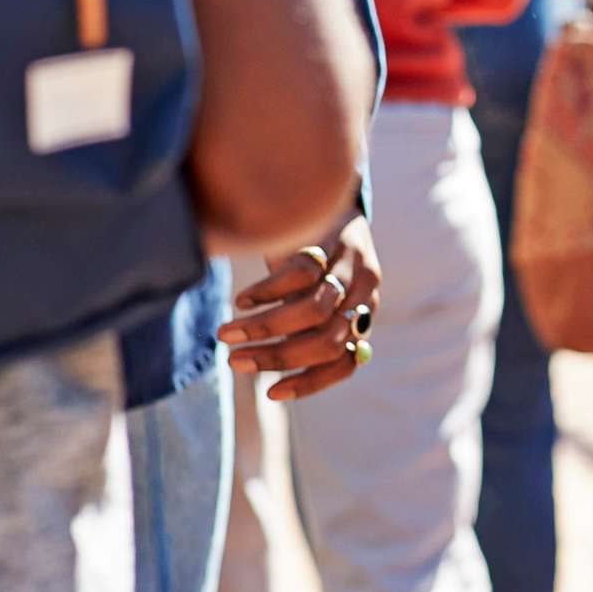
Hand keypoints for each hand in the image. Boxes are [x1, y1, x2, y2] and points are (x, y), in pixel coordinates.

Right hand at [220, 215, 383, 402]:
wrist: (330, 199)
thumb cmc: (316, 263)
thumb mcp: (314, 299)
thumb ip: (303, 329)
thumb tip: (260, 366)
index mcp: (361, 319)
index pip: (344, 364)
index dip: (309, 383)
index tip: (271, 392)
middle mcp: (365, 296)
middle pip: (326, 342)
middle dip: (276, 357)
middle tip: (235, 360)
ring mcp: (353, 266)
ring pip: (313, 310)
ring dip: (264, 327)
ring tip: (227, 332)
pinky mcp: (335, 239)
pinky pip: (301, 273)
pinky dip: (267, 291)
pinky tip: (243, 299)